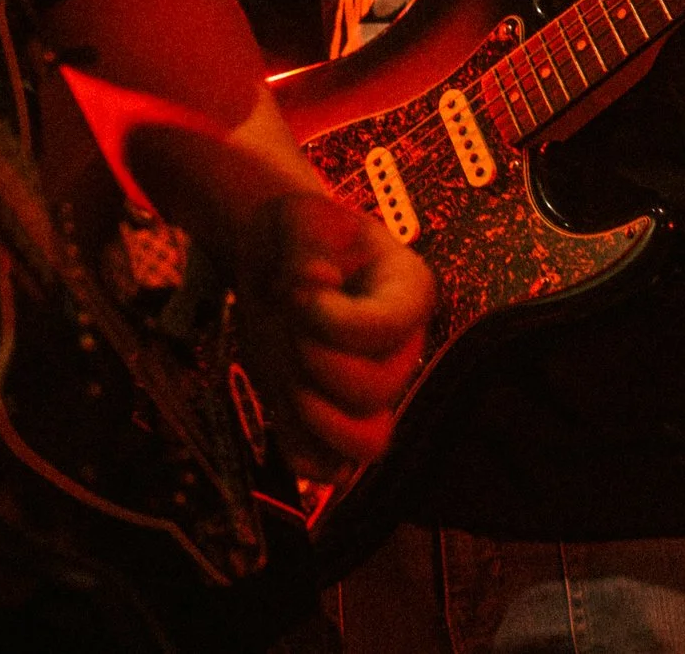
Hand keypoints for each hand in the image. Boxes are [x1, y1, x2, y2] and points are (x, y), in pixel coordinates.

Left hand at [238, 191, 431, 479]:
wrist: (276, 261)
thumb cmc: (298, 234)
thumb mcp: (302, 216)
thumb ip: (308, 245)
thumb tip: (313, 285)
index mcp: (408, 290)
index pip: (390, 326)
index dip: (335, 320)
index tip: (299, 292)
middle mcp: (402, 348)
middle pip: (376, 388)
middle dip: (315, 361)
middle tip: (285, 324)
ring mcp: (373, 391)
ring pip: (369, 444)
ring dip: (315, 418)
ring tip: (288, 380)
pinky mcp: (336, 421)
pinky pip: (333, 467)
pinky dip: (304, 453)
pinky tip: (281, 411)